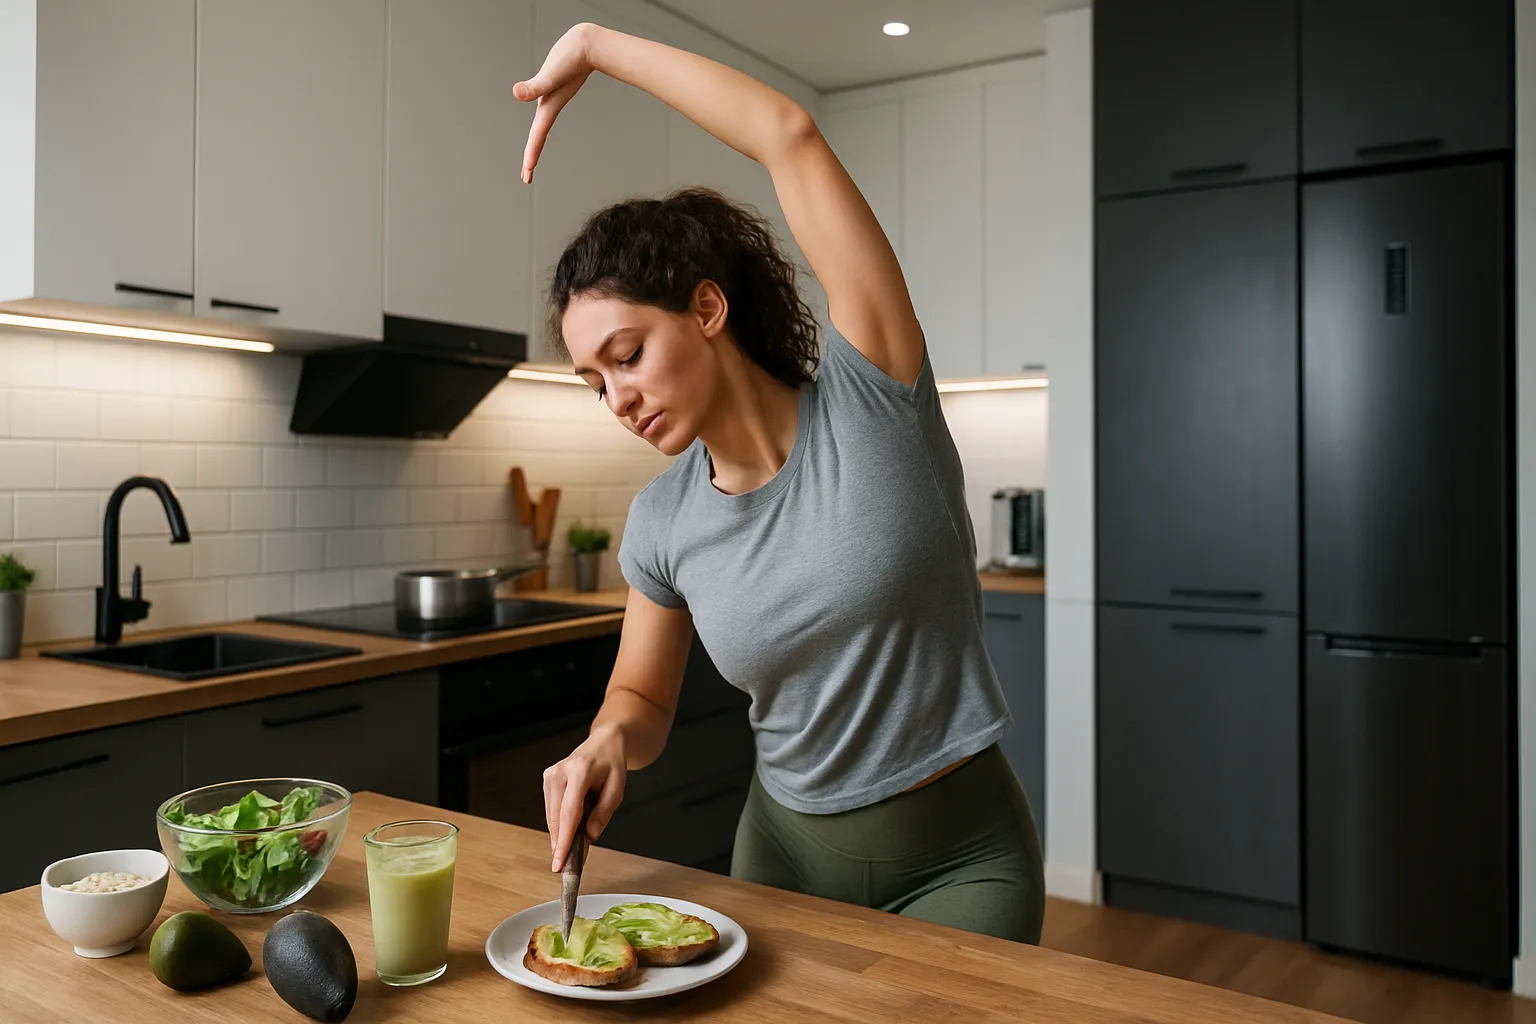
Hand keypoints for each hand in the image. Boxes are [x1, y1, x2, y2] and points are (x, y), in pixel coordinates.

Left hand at [513, 23, 597, 183]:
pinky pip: (544, 111)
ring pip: (541, 126)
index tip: (527, 173)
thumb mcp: (552, 72)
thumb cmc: (573, 56)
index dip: (531, 155)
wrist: (591, 45)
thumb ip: (535, 86)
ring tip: (530, 158)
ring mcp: (553, 98)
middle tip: (526, 178)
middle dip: (532, 157)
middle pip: (538, 137)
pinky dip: (540, 123)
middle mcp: (550, 105)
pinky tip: (540, 121)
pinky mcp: (554, 88)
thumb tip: (516, 93)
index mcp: (548, 106)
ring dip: (536, 143)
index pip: (537, 135)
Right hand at [543, 725, 625, 871]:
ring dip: (560, 835)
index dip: (563, 840)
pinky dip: (559, 824)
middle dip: (560, 844)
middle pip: (557, 817)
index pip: (569, 812)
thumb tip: (590, 836)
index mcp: (580, 771)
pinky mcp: (547, 779)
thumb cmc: (612, 765)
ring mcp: (551, 775)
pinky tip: (568, 833)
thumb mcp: (617, 788)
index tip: (559, 862)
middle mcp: (560, 772)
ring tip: (571, 851)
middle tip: (567, 867)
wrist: (603, 743)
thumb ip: (604, 812)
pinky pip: (551, 810)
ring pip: (552, 816)